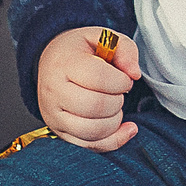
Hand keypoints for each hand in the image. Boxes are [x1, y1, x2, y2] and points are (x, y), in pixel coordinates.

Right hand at [39, 27, 140, 151]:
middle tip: (118, 92)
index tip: (124, 78)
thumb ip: (125, 49)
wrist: (51, 62)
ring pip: (92, 131)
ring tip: (115, 106)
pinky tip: (125, 128)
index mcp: (64, 63)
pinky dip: (113, 141)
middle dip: (117, 101)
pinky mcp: (60, 133)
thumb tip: (134, 74)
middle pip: (95, 107)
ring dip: (115, 121)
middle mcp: (54, 91)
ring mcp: (54, 116)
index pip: (99, 78)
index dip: (121, 81)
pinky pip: (89, 147)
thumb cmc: (80, 51)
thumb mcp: (103, 37)